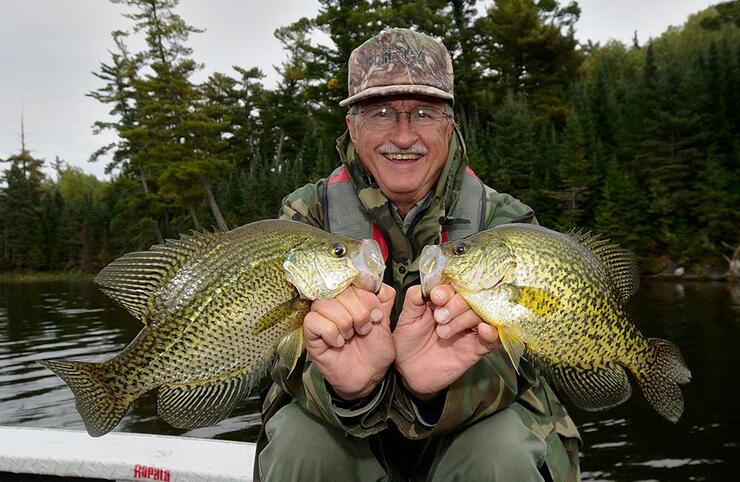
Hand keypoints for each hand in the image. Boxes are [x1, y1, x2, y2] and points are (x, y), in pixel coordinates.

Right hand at [303, 283, 395, 400]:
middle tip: (365, 329)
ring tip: (351, 336)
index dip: (366, 295)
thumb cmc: (375, 351)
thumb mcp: (386, 322)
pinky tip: (338, 343)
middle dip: (358, 311)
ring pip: (324, 304)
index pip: (352, 280)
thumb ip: (383, 300)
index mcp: (352, 298)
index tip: (377, 314)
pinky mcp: (310, 335)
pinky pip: (313, 321)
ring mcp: (320, 318)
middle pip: (339, 291)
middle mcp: (334, 304)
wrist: (370, 377)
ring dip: (344, 321)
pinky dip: (329, 331)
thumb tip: (378, 282)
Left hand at [393, 285, 498, 399]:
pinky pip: (492, 340)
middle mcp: (459, 312)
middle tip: (439, 318)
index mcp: (444, 301)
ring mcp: (469, 330)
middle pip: (471, 298)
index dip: (447, 290)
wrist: (408, 372)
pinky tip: (483, 329)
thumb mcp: (407, 318)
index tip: (436, 297)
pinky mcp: (476, 349)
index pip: (455, 286)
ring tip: (443, 332)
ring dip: (464, 319)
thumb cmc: (408, 343)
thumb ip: (415, 299)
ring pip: (481, 314)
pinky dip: (491, 333)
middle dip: (455, 305)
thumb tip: (426, 285)